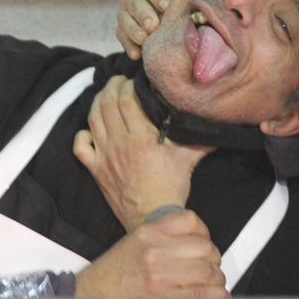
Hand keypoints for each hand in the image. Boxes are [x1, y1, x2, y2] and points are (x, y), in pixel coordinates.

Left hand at [73, 75, 213, 230]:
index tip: (134, 81)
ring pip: (93, 119)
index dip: (128, 85)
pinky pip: (80, 146)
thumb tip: (218, 122)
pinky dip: (82, 134)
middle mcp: (120, 143)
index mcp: (142, 137)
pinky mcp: (96, 169)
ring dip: (97, 102)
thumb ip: (201, 139)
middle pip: (107, 103)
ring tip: (106, 94)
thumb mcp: (189, 159)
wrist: (152, 217)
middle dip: (112, 86)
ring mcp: (105, 155)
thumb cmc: (172, 188)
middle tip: (119, 81)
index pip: (128, 100)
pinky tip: (91, 129)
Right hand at [74, 210, 228, 297]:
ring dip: (217, 277)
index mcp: (148, 232)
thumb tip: (198, 239)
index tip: (203, 240)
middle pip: (205, 246)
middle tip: (211, 264)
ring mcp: (161, 276)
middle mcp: (155, 251)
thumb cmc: (116, 270)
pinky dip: (216, 295)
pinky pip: (203, 295)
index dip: (204, 230)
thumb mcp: (135, 240)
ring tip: (213, 281)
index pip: (190, 220)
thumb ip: (163, 235)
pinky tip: (215, 294)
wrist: (92, 295)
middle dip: (213, 257)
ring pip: (208, 271)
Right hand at [116, 0, 186, 59]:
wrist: (173, 12)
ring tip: (145, 41)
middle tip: (154, 26)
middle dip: (144, 16)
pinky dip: (129, 46)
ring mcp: (124, 12)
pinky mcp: (122, 28)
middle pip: (134, 4)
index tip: (167, 5)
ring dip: (134, 32)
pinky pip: (122, 37)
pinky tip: (137, 55)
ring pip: (125, 21)